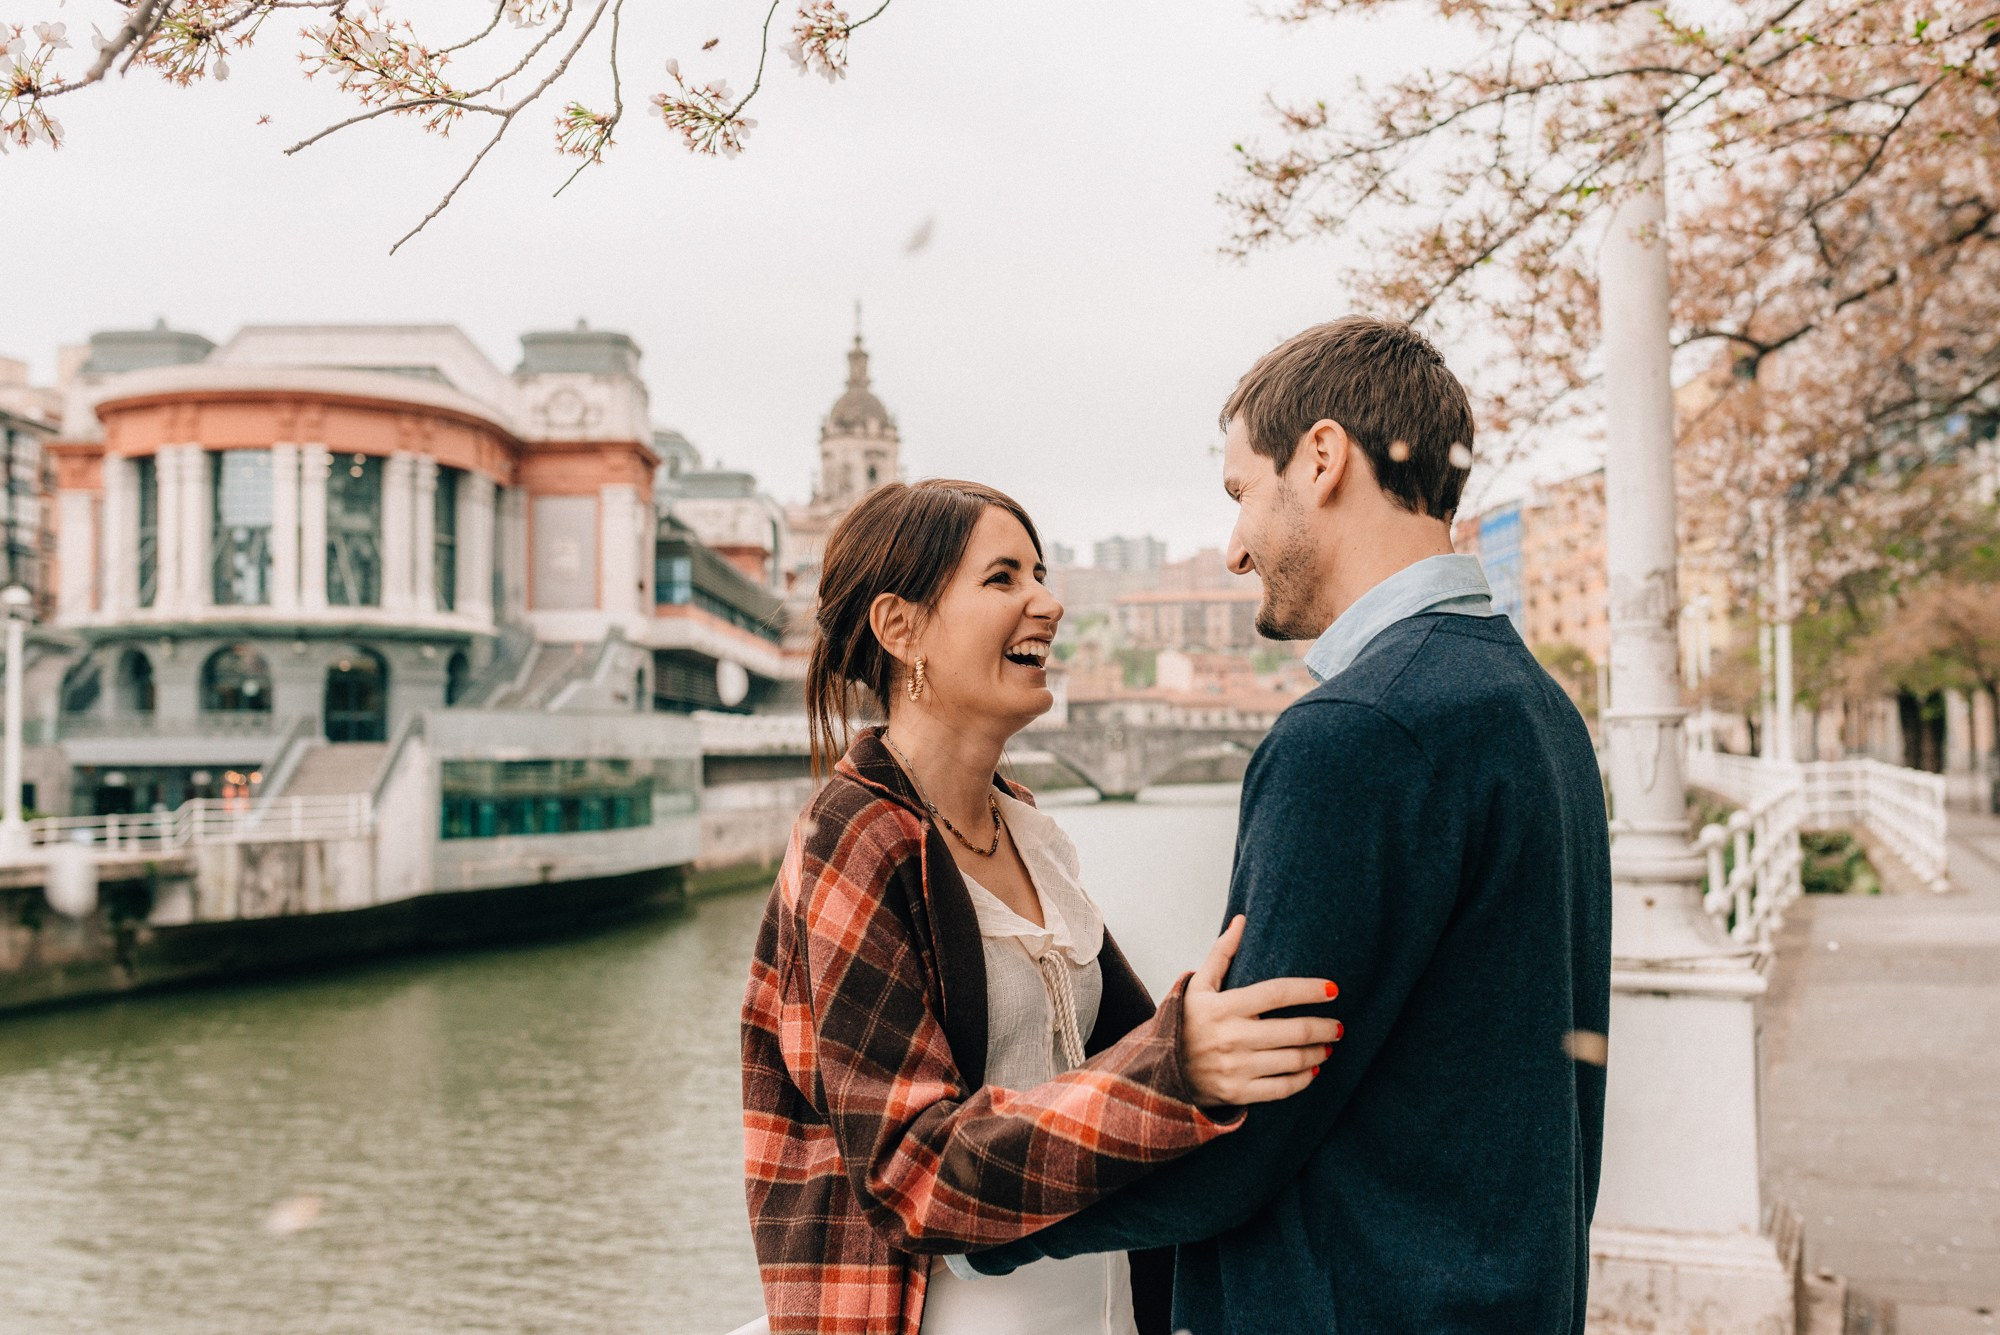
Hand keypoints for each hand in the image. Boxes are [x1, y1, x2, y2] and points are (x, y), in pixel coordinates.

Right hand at [1178, 915, 1342, 1107]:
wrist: (1161, 1071)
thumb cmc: (1186, 1022)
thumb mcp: (1197, 986)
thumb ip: (1221, 953)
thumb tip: (1241, 920)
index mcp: (1223, 1007)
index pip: (1277, 993)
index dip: (1309, 990)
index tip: (1333, 990)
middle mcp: (1231, 1037)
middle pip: (1293, 1031)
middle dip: (1324, 1027)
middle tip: (1338, 1026)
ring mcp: (1235, 1068)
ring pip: (1292, 1060)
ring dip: (1319, 1053)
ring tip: (1328, 1047)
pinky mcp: (1237, 1092)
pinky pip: (1282, 1088)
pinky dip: (1303, 1080)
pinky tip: (1312, 1071)